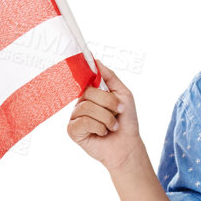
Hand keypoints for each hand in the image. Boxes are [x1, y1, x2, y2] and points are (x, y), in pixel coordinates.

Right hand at [67, 57, 141, 171]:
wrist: (127, 145)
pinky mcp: (73, 130)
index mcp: (91, 94)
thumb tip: (96, 60)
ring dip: (106, 118)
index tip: (85, 54)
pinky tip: (102, 133)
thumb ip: (110, 77)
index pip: (86, 78)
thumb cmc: (126, 121)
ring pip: (87, 107)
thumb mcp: (123, 95)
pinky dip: (98, 127)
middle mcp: (81, 103)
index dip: (85, 70)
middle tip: (117, 113)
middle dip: (109, 103)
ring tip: (112, 126)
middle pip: (89, 92)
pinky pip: (83, 121)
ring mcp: (75, 117)